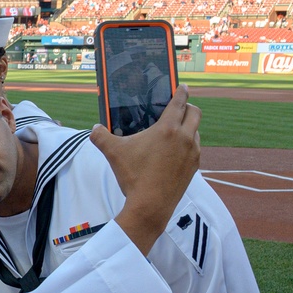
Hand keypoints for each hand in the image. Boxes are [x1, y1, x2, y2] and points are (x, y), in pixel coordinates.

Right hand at [94, 85, 200, 254]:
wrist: (151, 205)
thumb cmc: (133, 175)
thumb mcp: (113, 153)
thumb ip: (101, 137)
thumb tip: (95, 129)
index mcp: (167, 129)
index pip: (179, 103)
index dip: (181, 92)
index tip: (183, 87)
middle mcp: (185, 138)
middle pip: (196, 113)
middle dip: (190, 106)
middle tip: (180, 107)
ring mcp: (192, 153)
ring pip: (197, 131)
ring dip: (190, 127)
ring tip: (177, 130)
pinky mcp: (194, 167)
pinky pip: (196, 148)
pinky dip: (189, 144)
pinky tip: (177, 151)